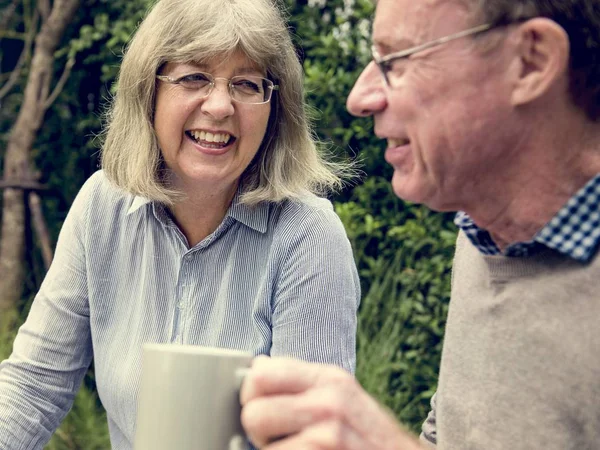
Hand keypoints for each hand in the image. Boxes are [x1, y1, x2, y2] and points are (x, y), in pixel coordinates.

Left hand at [240, 356, 422, 449]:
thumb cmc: (369, 438)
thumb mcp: (343, 398)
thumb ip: (303, 383)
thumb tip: (258, 366)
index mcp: (330, 379)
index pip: (262, 372)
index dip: (251, 394)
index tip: (259, 407)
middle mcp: (329, 401)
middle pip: (253, 408)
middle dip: (256, 429)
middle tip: (274, 439)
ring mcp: (328, 434)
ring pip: (259, 441)